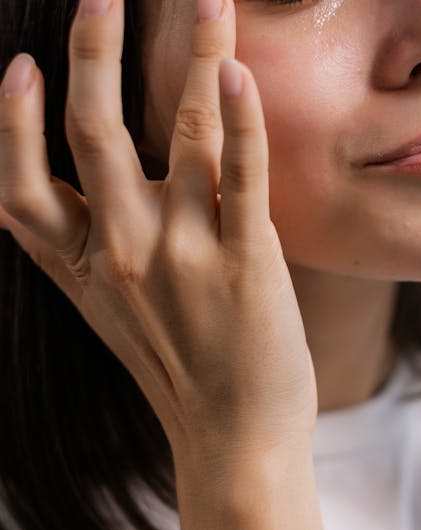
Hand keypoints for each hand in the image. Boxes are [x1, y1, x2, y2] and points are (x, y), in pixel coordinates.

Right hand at [0, 0, 316, 459]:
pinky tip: (239, 74)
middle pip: (92, 132)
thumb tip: (91, 190)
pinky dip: (240, 121)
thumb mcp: (114, 313)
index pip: (20, 184)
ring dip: (190, 56)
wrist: (234, 434)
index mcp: (80, 267)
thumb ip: (93, 250)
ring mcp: (183, 253)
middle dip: (93, 52)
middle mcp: (121, 251)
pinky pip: (241, 177)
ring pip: (179, 134)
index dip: (8, 121)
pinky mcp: (245, 261)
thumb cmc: (181, 370)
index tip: (14, 64)